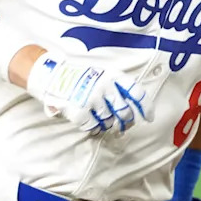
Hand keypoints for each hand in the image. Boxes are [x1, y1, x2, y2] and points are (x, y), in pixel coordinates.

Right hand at [25, 52, 149, 134]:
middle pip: (125, 112)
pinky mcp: (80, 111)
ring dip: (107, 124)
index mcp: (112, 75)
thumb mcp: (101, 73)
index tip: (148, 118)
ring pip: (109, 122)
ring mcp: (92, 99)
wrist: (52, 74)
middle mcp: (105, 87)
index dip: (146, 107)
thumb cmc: (79, 76)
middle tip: (123, 126)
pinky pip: (93, 127)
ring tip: (99, 117)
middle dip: (126, 122)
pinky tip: (88, 121)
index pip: (136, 92)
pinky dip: (93, 128)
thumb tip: (131, 111)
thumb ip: (116, 88)